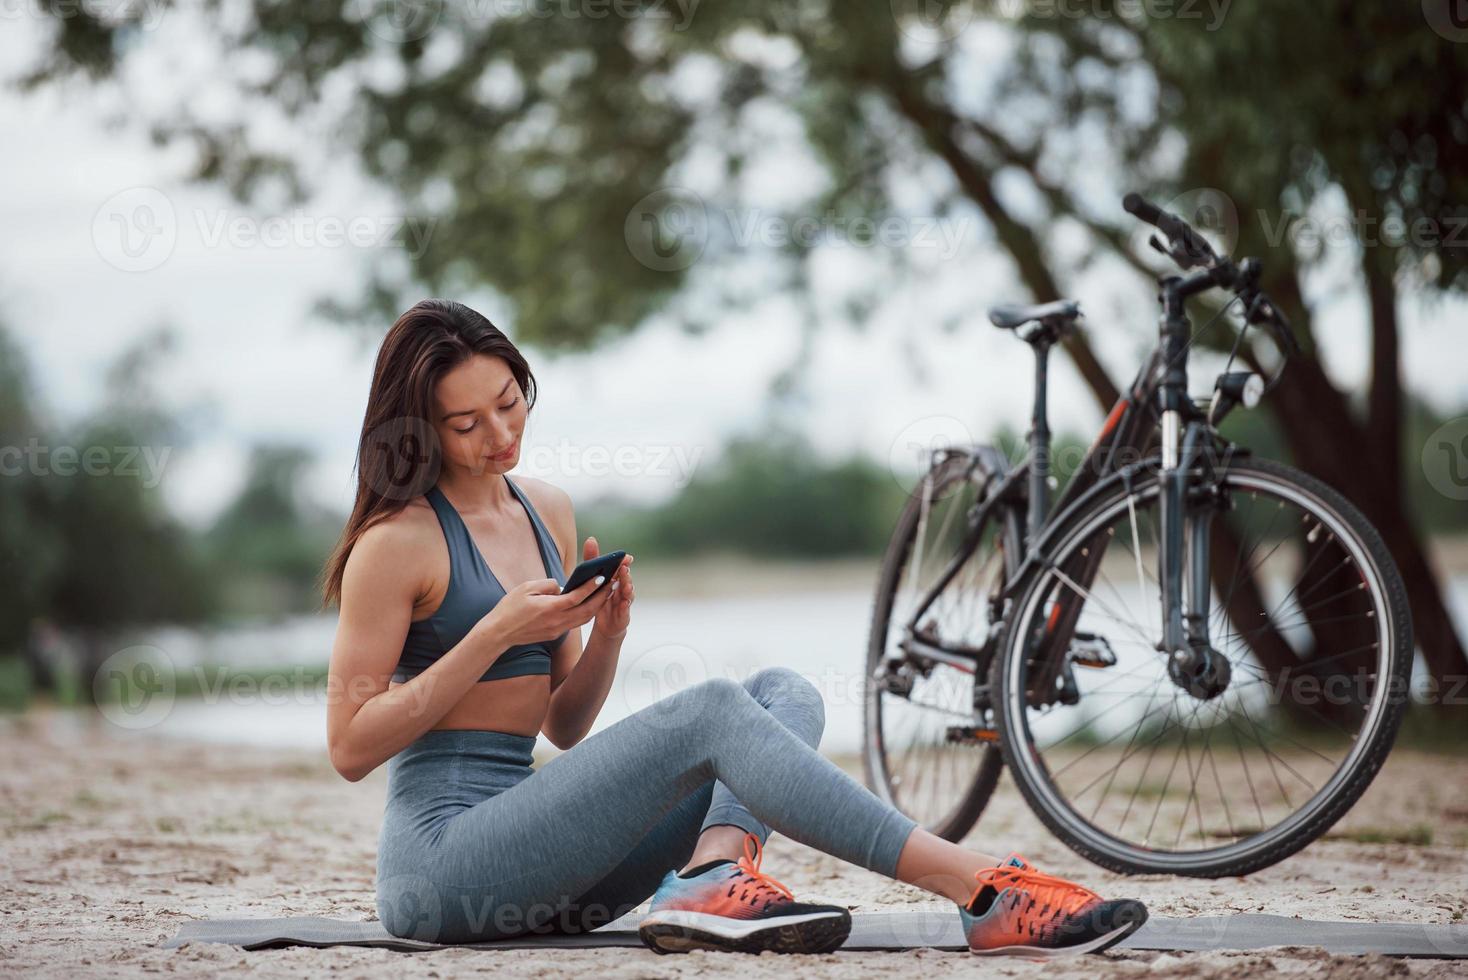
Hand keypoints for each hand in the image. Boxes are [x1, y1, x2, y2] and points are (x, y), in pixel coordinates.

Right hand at [479, 572, 612, 647]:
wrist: (499, 633)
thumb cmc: (510, 608)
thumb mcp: (526, 588)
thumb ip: (548, 584)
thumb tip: (562, 585)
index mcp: (550, 608)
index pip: (577, 596)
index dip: (591, 586)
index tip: (602, 576)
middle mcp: (557, 621)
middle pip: (587, 610)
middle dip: (602, 597)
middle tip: (612, 583)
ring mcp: (557, 630)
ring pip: (584, 618)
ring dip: (596, 606)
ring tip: (606, 592)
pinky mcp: (555, 634)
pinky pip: (575, 623)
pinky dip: (586, 613)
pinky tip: (590, 603)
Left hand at [581, 536, 633, 638]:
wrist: (607, 625)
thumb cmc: (602, 599)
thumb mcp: (595, 579)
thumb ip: (593, 561)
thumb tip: (591, 539)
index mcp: (617, 580)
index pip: (622, 569)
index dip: (625, 563)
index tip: (627, 557)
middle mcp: (623, 589)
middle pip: (626, 580)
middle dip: (626, 574)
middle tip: (623, 567)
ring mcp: (625, 602)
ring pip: (628, 594)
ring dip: (628, 588)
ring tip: (626, 584)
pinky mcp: (623, 615)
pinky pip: (625, 610)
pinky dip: (625, 606)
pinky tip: (623, 603)